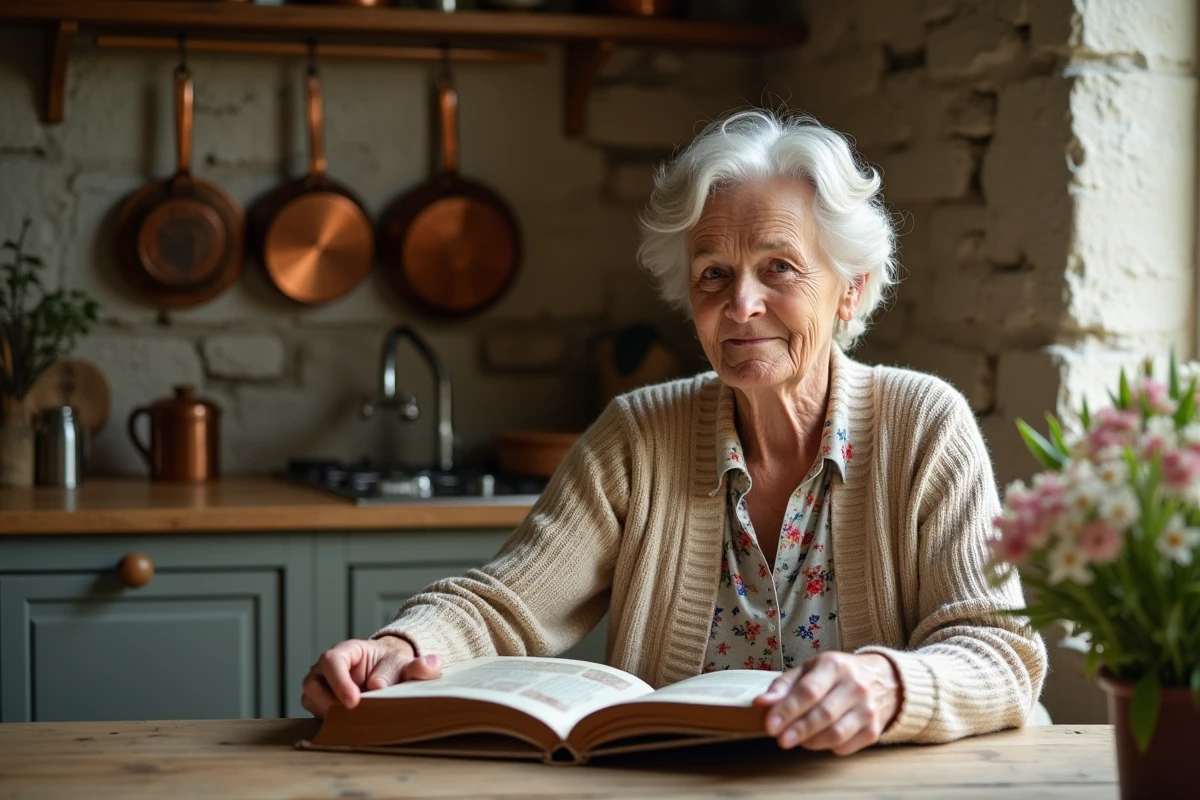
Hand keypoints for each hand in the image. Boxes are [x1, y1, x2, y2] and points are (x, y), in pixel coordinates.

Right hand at [301, 635, 442, 718]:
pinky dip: (328, 722)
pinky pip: (316, 714)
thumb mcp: (406, 664)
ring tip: (350, 723)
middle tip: (351, 716)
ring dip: (327, 714)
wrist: (388, 673)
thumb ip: (414, 667)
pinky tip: (347, 728)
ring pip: (310, 700)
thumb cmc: (393, 665)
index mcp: (347, 651)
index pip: (332, 661)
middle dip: (328, 702)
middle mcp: (327, 667)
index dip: (338, 681)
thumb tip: (381, 684)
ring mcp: (321, 685)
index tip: (353, 701)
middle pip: (313, 683)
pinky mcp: (321, 703)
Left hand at [754, 652, 900, 755]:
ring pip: (836, 734)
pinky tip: (820, 739)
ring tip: (798, 739)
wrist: (882, 680)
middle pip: (823, 714)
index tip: (770, 726)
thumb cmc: (836, 674)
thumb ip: (783, 686)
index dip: (787, 710)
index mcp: (834, 666)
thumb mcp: (809, 670)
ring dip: (812, 741)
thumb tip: (761, 703)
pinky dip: (828, 747)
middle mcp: (855, 686)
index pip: (808, 691)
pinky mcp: (874, 730)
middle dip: (798, 730)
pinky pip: (846, 746)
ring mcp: (868, 709)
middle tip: (781, 740)